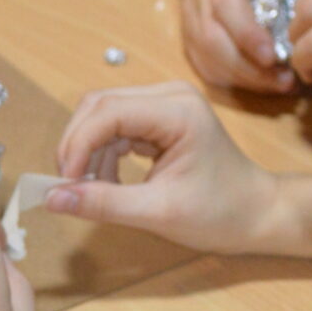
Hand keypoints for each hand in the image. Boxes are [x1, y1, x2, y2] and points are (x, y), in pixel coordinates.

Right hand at [49, 82, 278, 252]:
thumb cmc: (221, 214)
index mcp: (177, 111)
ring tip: (95, 190)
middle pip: (99, 106)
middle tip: (70, 186)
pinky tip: (109, 182)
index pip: (107, 112)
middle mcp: (170, 96)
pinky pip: (116, 126)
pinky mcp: (160, 118)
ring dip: (89, 151)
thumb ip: (104, 203)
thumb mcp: (159, 213)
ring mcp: (166, 104)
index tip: (64, 183)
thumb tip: (52, 198)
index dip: (77, 145)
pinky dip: (103, 153)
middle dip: (78, 145)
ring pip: (103, 114)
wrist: (259, 214)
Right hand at [170, 0, 311, 95]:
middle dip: (249, 67)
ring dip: (244, 78)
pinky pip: (204, 66)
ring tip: (280, 84)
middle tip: (286, 81)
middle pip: (213, 37)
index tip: (272, 57)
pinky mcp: (188, 38)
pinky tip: (261, 82)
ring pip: (206, 57)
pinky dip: (233, 81)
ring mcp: (190, 17)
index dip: (247, 32)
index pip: (227, 0)